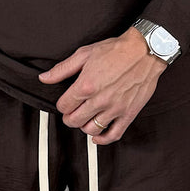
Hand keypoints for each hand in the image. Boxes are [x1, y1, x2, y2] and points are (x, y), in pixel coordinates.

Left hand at [36, 27, 165, 142]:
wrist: (144, 51)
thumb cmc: (117, 50)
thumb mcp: (84, 54)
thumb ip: (62, 69)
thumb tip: (45, 78)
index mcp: (86, 86)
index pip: (64, 106)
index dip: (62, 104)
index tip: (66, 102)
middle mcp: (99, 100)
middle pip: (74, 120)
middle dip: (70, 117)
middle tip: (72, 112)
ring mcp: (114, 109)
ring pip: (91, 129)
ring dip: (84, 126)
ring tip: (86, 118)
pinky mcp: (128, 113)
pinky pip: (113, 134)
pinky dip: (102, 140)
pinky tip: (97, 136)